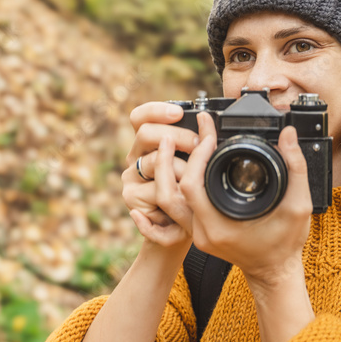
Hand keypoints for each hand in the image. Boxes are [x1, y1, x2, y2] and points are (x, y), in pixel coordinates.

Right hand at [122, 102, 199, 250]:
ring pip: (154, 163)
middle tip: (199, 144)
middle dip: (178, 136)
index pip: (140, 117)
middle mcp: (134, 157)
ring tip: (199, 179)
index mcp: (147, 143)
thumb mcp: (196, 166)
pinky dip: (175, 194)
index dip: (156, 111)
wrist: (180, 231)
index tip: (179, 112)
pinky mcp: (132, 198)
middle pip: (145, 134)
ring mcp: (130, 177)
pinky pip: (156, 189)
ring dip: (182, 169)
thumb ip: (196, 145)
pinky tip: (185, 198)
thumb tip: (210, 125)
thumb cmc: (191, 195)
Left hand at [179, 113, 312, 288]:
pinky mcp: (197, 231)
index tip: (208, 133)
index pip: (193, 185)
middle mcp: (203, 232)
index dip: (197, 154)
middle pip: (171, 191)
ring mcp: (197, 233)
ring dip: (165, 172)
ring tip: (169, 146)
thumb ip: (295, 167)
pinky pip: (174, 209)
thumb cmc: (286, 244)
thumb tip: (287, 135)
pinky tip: (167, 173)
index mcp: (221, 226)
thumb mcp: (299, 205)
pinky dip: (168, 189)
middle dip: (171, 158)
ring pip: (166, 201)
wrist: (276, 272)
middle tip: (176, 133)